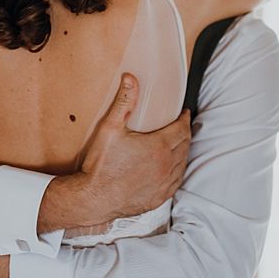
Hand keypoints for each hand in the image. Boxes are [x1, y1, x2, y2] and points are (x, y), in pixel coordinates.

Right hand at [79, 73, 191, 222]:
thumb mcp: (110, 128)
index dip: (184, 119)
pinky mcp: (159, 198)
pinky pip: (176, 182)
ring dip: (183, 151)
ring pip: (182, 164)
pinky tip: (171, 168)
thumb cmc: (101, 165)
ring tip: (178, 143)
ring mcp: (164, 184)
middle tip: (181, 125)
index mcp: (158, 147)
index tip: (184, 113)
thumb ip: (124, 101)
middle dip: (185, 133)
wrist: (94, 198)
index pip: (181, 129)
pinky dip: (177, 171)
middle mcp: (166, 166)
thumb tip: (130, 79)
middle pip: (185, 145)